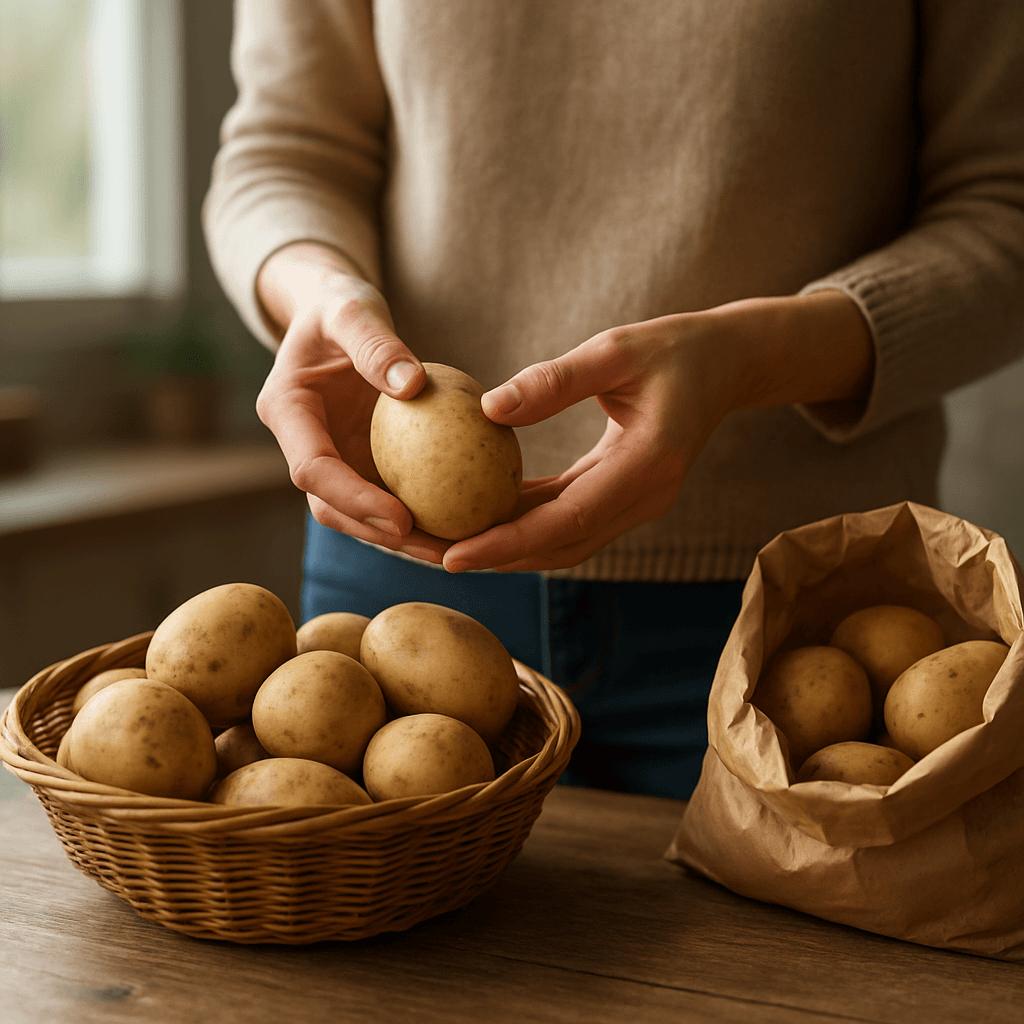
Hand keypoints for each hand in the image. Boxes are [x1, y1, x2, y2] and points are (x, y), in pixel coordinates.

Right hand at [254, 244, 448, 562]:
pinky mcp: (360, 464)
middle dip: (381, 536)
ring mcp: (333, 460)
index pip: (312, 470)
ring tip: (457, 552)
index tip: (401, 518)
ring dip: (404, 540)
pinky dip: (420, 517)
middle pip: (333, 508)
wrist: (338, 318)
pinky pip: (388, 497)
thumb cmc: (341, 305)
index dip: (353, 499)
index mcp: (287, 411)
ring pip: (360, 515)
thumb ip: (375, 342)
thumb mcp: (353, 308)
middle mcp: (304, 445)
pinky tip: (464, 528)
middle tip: (437, 551)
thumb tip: (411, 386)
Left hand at [442, 291, 872, 572]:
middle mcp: (644, 498)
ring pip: (560, 544)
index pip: (567, 520)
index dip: (507, 544)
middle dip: (492, 558)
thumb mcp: (615, 349)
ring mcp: (636, 504)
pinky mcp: (622, 497)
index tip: (452, 556)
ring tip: (440, 545)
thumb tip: (486, 410)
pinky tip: (479, 516)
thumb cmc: (673, 348)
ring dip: (503, 550)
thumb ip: (555, 381)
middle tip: (426, 556)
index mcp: (647, 466)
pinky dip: (523, 526)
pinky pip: (566, 521)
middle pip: (557, 546)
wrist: (725, 365)